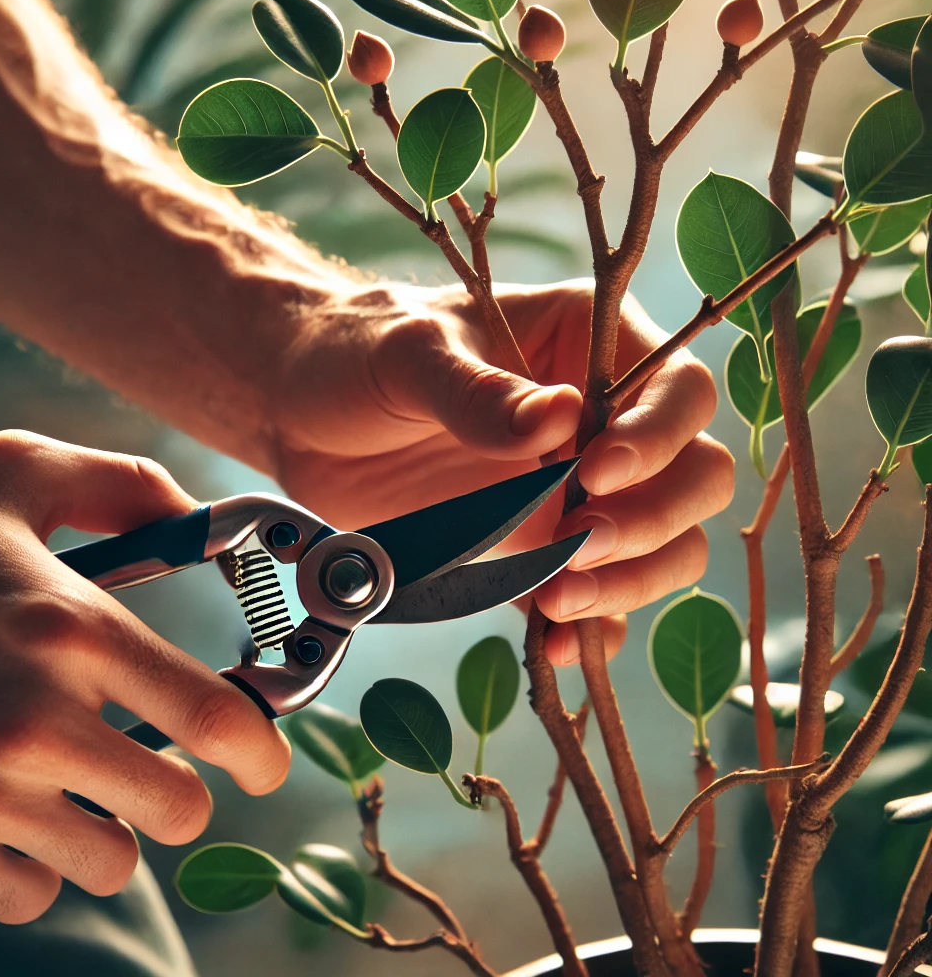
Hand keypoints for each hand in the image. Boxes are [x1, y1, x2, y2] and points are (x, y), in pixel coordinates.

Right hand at [0, 432, 289, 923]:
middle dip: (184, 793)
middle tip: (158, 766)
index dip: (259, 750)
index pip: (210, 715)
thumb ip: (120, 483)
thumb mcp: (11, 479)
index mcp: (71, 629)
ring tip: (74, 782)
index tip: (266, 761)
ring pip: (111, 861)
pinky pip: (31, 895)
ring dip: (109, 826)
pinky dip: (35, 864)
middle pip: (177, 807)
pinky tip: (12, 810)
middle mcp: (33, 719)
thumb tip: (198, 517)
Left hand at [265, 281, 733, 664]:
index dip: (659, 439)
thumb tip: (562, 420)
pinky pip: (593, 599)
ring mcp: (572, 495)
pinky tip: (554, 646)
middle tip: (582, 544)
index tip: (593, 475)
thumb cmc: (355, 352)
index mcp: (586, 348)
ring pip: (661, 548)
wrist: (298, 410)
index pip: (679, 391)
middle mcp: (599, 426)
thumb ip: (479, 392)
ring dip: (631, 583)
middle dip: (655, 521)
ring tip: (561, 599)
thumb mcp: (409, 354)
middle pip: (695, 478)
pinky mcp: (534, 553)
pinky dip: (590, 629)